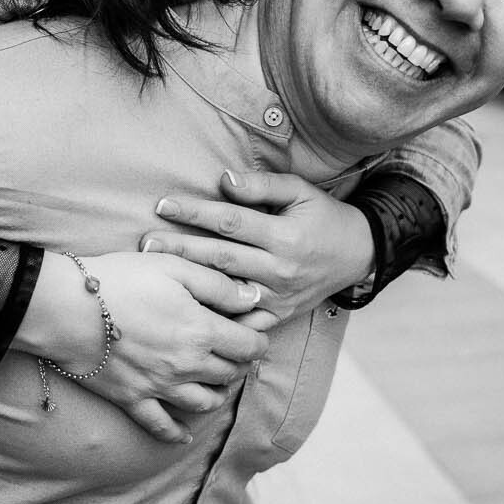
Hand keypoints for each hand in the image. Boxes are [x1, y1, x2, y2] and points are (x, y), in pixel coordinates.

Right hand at [13, 250, 275, 443]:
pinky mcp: (132, 399)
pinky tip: (185, 435)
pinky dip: (177, 433)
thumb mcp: (174, 268)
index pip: (250, 346)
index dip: (260, 337)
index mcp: (202, 332)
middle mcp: (187, 366)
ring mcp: (159, 387)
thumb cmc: (119, 280)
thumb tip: (253, 298)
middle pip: (230, 374)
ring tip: (216, 381)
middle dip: (240, 361)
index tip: (256, 327)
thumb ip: (219, 285)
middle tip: (235, 346)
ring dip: (217, 393)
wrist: (65, 308)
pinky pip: (161, 426)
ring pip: (204, 403)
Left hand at [141, 170, 374, 323]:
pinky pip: (242, 323)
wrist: (358, 255)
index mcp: (284, 236)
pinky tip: (187, 314)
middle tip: (144, 244)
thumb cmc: (324, 217)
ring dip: (190, 283)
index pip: (231, 221)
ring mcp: (278, 297)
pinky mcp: (278, 316)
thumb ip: (262, 186)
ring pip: (226, 291)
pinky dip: (216, 320)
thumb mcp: (301, 191)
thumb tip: (223, 180)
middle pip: (221, 258)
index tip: (163, 204)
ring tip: (156, 275)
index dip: (196, 211)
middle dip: (180, 249)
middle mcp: (280, 270)